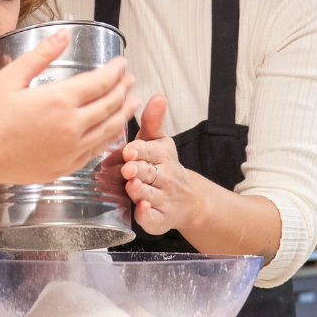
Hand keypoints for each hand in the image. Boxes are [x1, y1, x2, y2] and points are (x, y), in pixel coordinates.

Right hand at [0, 30, 138, 186]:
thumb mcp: (10, 77)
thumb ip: (41, 55)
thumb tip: (63, 34)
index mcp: (59, 99)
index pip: (100, 81)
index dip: (115, 71)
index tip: (122, 63)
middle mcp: (71, 125)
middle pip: (109, 105)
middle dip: (123, 90)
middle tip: (130, 81)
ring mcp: (70, 149)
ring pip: (108, 129)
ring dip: (123, 114)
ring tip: (132, 104)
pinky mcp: (65, 167)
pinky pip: (95, 151)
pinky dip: (108, 138)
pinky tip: (111, 132)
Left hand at [121, 95, 206, 235]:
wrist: (188, 199)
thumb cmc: (164, 167)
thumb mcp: (159, 142)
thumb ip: (153, 121)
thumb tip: (158, 96)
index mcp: (161, 156)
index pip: (150, 151)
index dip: (139, 151)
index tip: (129, 150)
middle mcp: (164, 178)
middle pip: (149, 173)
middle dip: (138, 171)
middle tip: (128, 169)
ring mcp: (163, 199)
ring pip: (149, 195)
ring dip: (140, 191)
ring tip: (132, 186)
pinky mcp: (160, 219)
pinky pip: (153, 219)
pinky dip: (147, 216)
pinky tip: (141, 210)